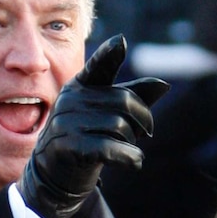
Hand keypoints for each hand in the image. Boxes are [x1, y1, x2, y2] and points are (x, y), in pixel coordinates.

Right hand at [17, 35, 169, 217]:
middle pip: (124, 101)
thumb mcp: (105, 116)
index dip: (109, 54)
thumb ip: (132, 98)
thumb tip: (163, 84)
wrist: (52, 174)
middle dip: (142, 120)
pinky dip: (131, 157)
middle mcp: (70, 100)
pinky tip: (134, 162)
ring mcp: (66, 122)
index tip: (120, 42)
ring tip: (123, 150)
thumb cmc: (85, 138)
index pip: (97, 66)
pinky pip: (112, 147)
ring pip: (120, 126)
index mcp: (79, 87)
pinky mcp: (69, 146)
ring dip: (132, 143)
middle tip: (140, 135)